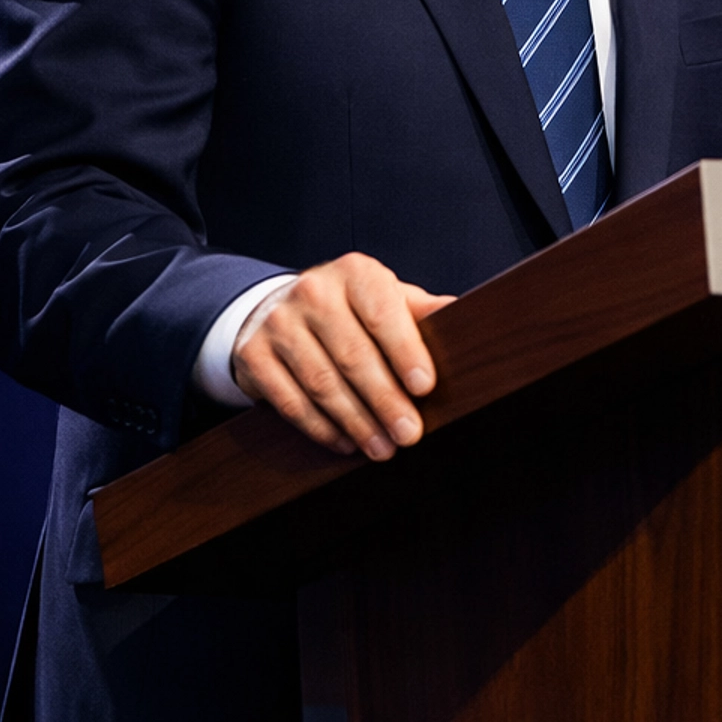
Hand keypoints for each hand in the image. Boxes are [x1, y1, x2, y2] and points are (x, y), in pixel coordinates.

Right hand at [229, 252, 453, 460]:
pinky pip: (290, 400)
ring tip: (382, 448)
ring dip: (356, 421)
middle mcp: (313, 291)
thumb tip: (468, 317)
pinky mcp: (253, 355)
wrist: (279, 309)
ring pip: (321, 381)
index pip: (382, 312)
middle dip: (385, 400)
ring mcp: (279, 323)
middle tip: (409, 434)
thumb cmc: (351, 309)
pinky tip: (345, 443)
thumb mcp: (388, 299)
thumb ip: (423, 311)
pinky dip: (320, 427)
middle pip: (353, 354)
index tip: (424, 387)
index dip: (404, 350)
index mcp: (355, 273)